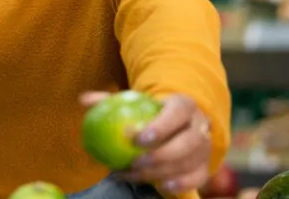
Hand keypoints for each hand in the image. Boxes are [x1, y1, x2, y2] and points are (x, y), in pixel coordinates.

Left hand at [80, 92, 211, 193]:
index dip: (161, 126)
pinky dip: (181, 184)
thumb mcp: (133, 102)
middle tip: (135, 162)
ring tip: (134, 175)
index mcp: (184, 104)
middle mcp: (200, 125)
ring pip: (190, 163)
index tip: (136, 138)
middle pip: (188, 142)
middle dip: (162, 154)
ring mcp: (204, 148)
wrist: (177, 123)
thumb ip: (110, 101)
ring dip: (162, 172)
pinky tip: (161, 187)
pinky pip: (197, 178)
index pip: (177, 112)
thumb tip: (84, 100)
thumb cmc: (149, 112)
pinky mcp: (204, 166)